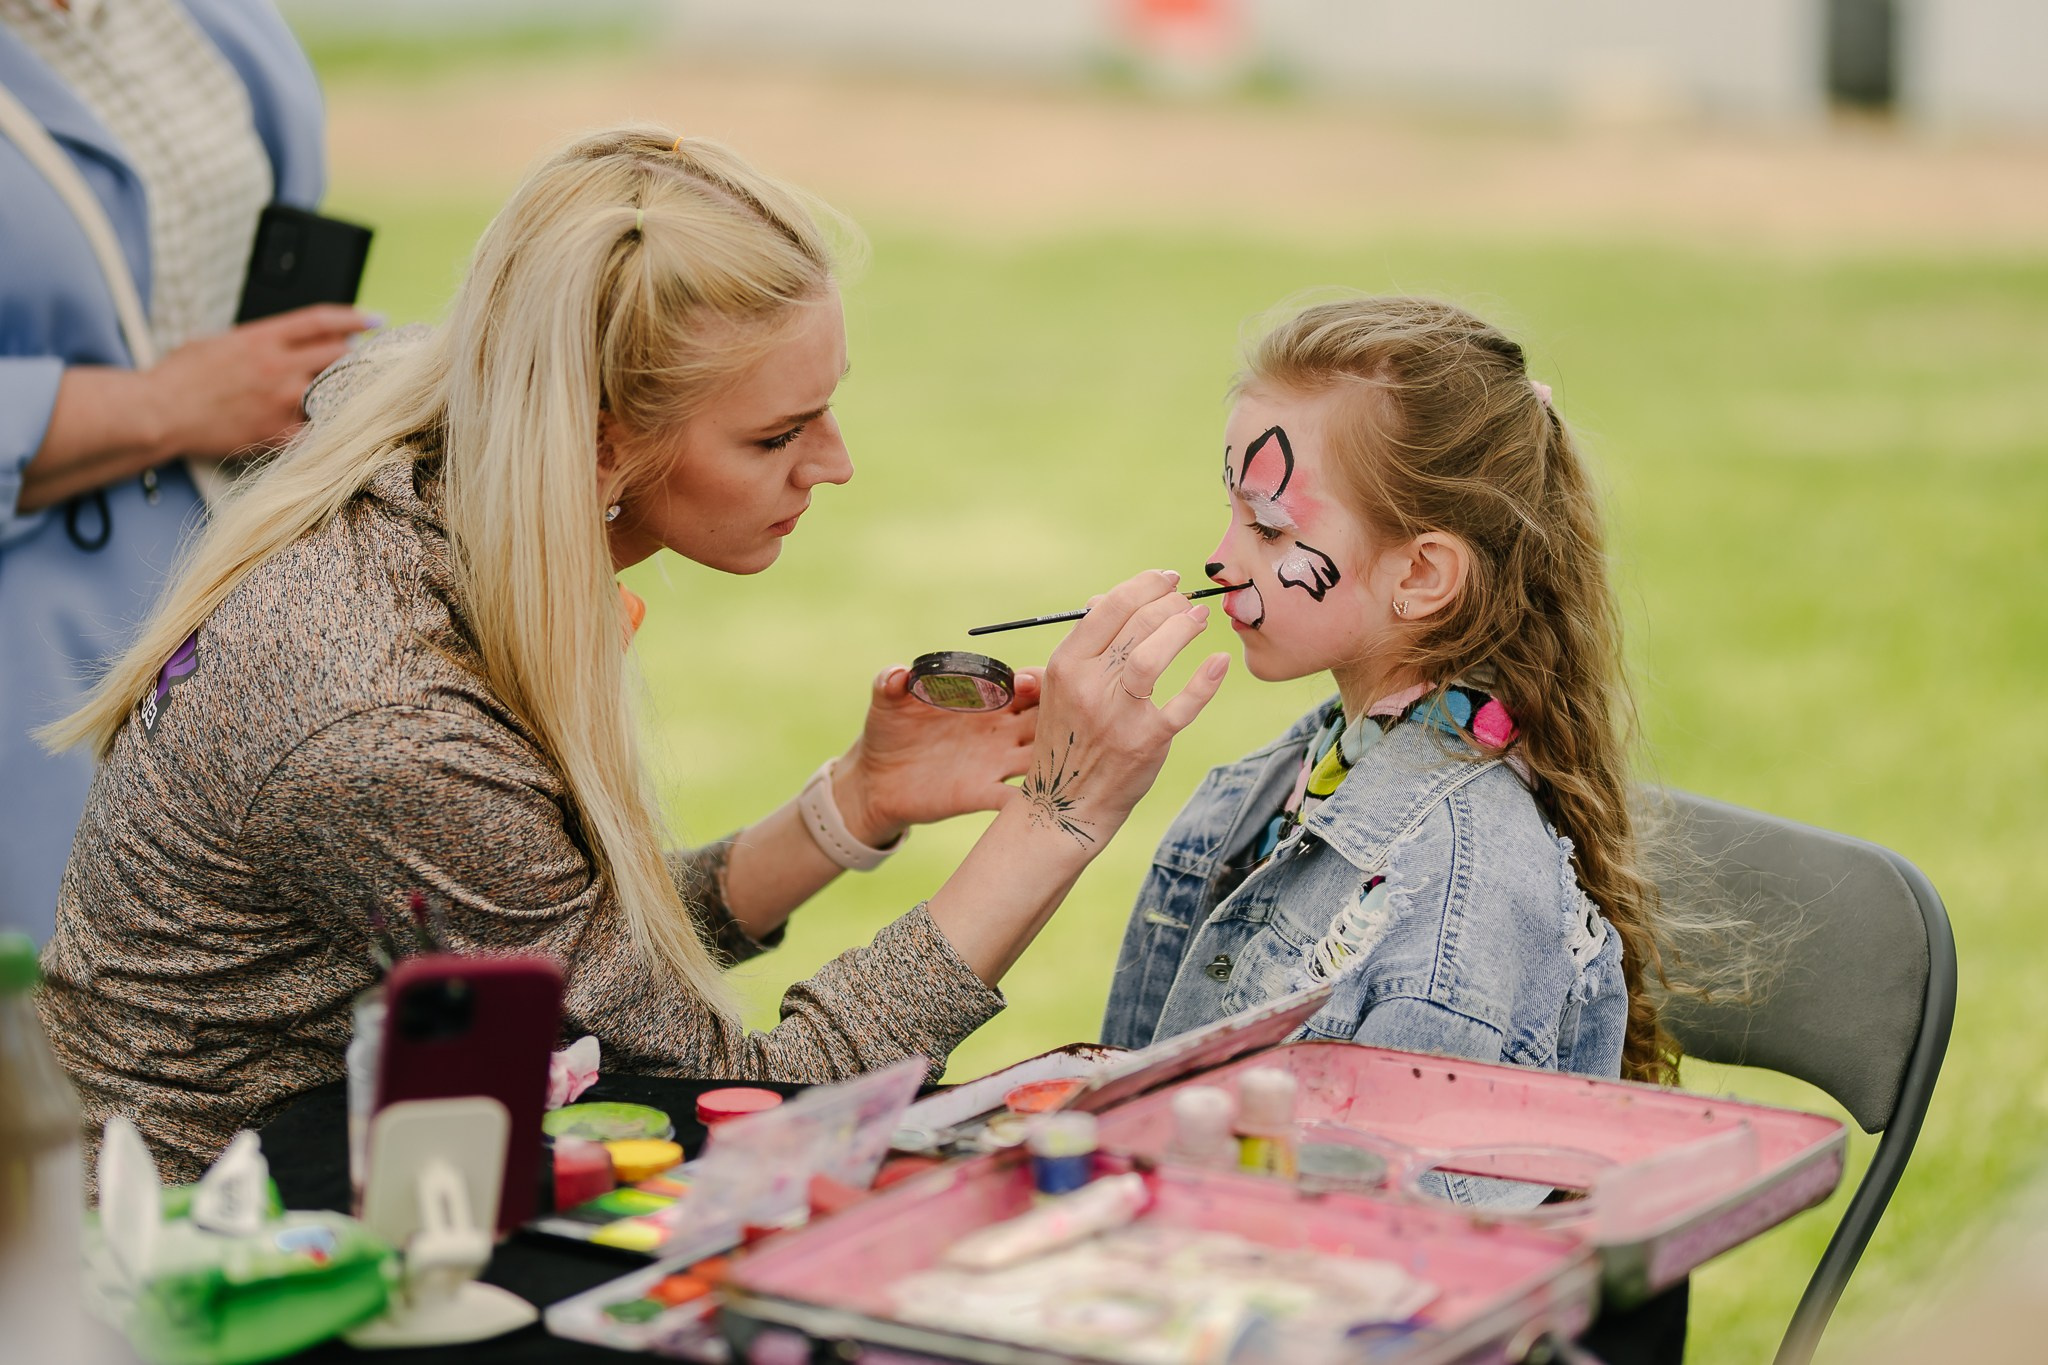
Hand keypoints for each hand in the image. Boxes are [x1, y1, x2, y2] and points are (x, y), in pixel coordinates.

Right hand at [146, 305, 377, 458]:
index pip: (321, 321)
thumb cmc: (179, 377)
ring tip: (352, 393)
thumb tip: (275, 342)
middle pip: (338, 354)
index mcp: (262, 338)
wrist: (160, 412)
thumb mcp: (216, 341)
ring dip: (344, 390)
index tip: (374, 319)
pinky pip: (316, 429)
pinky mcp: (279, 432)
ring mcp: (282, 400)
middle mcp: (279, 366)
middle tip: (365, 361)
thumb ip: (253, 340)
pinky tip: (332, 427)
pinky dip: (325, 426)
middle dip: (354, 356)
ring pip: (334, 391)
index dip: (354, 319)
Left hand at [835, 664, 1044, 845]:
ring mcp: (996, 762)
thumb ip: (891, 681)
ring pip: (1043, 755)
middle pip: (1048, 717)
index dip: (1033, 680)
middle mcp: (1000, 729)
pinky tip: (1039, 797)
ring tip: (1065, 753)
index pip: (1026, 684)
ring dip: (1058, 753)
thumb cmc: (888, 730)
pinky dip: (1031, 797)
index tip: (1022, 684)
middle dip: (1061, 714)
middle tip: (1060, 716)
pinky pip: (1017, 797)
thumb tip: (898, 675)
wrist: (876, 780)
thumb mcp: (886, 701)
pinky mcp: (983, 794)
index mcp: (984, 700)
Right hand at [1013, 570, 1229, 849]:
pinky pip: (1183, 704)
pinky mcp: (1146, 741)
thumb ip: (1084, 644)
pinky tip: (1219, 662)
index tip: (1166, 579)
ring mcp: (1117, 714)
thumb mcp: (1062, 687)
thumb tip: (1106, 598)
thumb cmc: (1070, 735)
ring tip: (1200, 618)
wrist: (1066, 803)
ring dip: (1182, 627)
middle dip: (1169, 602)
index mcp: (1064, 665)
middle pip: (1135, 623)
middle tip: (1187, 601)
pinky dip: (1206, 680)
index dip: (1144, 585)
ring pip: (1153, 654)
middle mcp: (1087, 685)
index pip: (1108, 607)